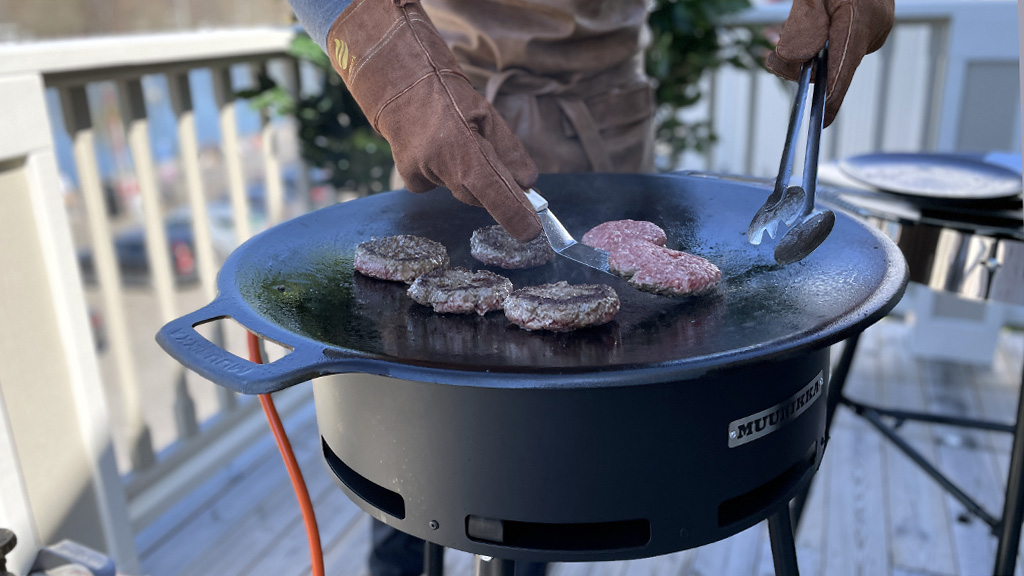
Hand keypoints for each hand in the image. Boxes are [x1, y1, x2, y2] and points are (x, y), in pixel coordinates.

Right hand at [327, 0, 540, 240]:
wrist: (400, 87)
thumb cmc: (448, 97)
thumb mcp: (487, 115)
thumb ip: (508, 151)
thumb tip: (527, 183)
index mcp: (462, 145)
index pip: (492, 188)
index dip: (513, 212)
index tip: (530, 231)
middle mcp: (438, 164)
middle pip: (478, 195)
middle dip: (491, 185)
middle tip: (488, 154)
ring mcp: (420, 174)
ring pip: (460, 190)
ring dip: (466, 175)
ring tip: (454, 142)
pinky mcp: (411, 180)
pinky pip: (441, 188)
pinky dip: (444, 175)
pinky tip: (435, 151)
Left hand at [766, 0, 893, 126]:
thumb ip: (803, 26)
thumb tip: (796, 62)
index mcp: (861, 25)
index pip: (842, 75)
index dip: (828, 102)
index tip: (818, 123)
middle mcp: (872, 32)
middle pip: (829, 66)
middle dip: (796, 61)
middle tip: (771, 44)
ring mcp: (874, 29)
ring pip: (828, 54)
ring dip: (800, 48)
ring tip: (777, 31)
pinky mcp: (869, 25)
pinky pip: (836, 43)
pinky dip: (814, 39)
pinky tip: (793, 28)